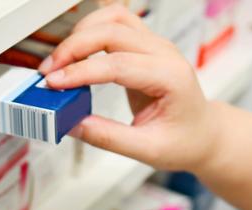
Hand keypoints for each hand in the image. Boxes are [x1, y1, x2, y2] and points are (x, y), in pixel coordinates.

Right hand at [38, 5, 219, 172]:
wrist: (203, 134)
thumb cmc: (184, 141)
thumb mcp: (147, 150)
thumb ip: (108, 137)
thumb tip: (72, 124)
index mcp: (170, 78)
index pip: (118, 64)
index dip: (81, 72)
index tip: (54, 84)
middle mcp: (164, 54)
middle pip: (113, 31)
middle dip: (74, 48)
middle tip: (49, 73)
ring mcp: (156, 46)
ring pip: (114, 18)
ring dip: (82, 33)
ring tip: (60, 61)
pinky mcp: (145, 46)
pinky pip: (116, 23)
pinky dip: (92, 30)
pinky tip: (76, 51)